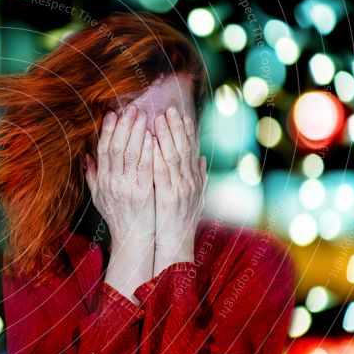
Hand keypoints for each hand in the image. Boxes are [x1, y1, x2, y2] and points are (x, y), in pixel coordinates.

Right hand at [86, 105, 155, 303]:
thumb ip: (93, 176)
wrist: (131, 238)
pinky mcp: (142, 192)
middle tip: (131, 109)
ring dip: (136, 132)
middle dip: (123, 126)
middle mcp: (111, 182)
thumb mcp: (99, 197)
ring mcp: (126, 186)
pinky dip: (147, 150)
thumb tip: (86, 156)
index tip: (112, 114)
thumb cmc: (118, 217)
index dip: (107, 130)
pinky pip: (144, 166)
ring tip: (143, 115)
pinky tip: (152, 136)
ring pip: (129, 153)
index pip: (103, 150)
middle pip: (115, 147)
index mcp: (102, 180)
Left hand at [152, 106, 206, 274]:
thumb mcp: (193, 197)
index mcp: (193, 180)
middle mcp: (189, 182)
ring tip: (160, 118)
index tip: (182, 115)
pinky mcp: (168, 197)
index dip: (187, 132)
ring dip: (167, 135)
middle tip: (170, 109)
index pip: (191, 150)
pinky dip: (157, 155)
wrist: (177, 244)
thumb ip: (198, 177)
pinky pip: (162, 172)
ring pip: (174, 156)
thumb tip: (202, 158)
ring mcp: (180, 189)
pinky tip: (152, 142)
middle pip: (184, 148)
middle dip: (177, 127)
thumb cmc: (180, 222)